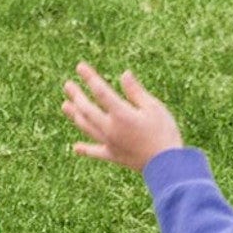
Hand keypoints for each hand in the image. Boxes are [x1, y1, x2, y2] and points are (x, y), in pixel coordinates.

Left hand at [62, 62, 183, 170]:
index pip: (100, 91)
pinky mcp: (114, 156)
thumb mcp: (154, 107)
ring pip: (87, 127)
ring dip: (75, 116)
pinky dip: (85, 149)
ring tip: (65, 106)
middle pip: (87, 109)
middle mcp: (110, 128)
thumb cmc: (164, 133)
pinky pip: (96, 152)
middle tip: (67, 85)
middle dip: (76, 96)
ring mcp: (109, 143)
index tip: (80, 67)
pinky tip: (76, 148)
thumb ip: (136, 92)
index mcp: (121, 114)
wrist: (167, 165)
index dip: (89, 78)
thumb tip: (124, 74)